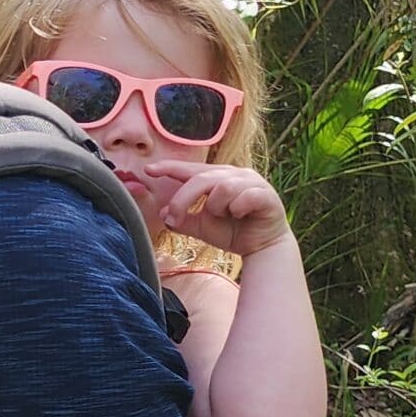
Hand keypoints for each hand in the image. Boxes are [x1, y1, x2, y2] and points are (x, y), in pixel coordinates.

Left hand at [132, 158, 292, 258]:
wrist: (263, 248)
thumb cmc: (232, 232)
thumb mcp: (201, 227)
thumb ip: (183, 220)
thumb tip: (161, 213)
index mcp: (218, 177)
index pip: (191, 169)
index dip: (170, 168)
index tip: (148, 170)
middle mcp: (235, 175)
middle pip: (202, 178)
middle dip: (183, 199)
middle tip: (173, 217)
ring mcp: (253, 182)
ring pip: (223, 187)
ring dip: (217, 206)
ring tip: (224, 215)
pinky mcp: (267, 195)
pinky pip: (245, 197)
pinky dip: (237, 209)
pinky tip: (240, 216)